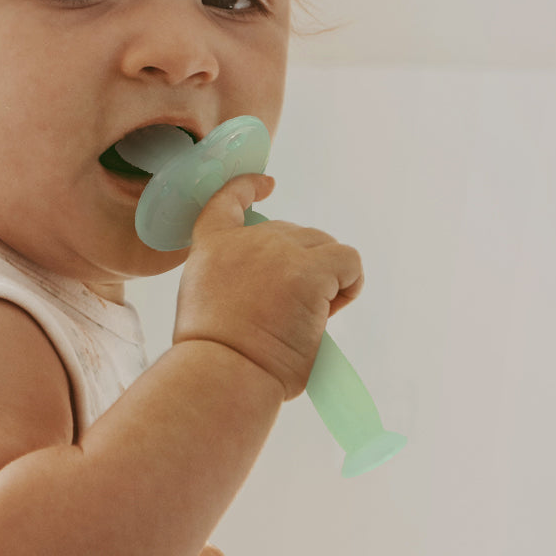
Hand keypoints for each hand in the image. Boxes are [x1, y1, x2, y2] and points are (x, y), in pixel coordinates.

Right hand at [174, 174, 363, 400]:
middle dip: (301, 266)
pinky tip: (334, 308)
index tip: (267, 185)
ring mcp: (280, 252)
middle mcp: (247, 239)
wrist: (222, 371)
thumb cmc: (215, 354)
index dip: (249, 187)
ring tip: (311, 316)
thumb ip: (234, 276)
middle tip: (291, 312)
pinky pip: (348, 261)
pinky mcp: (310, 271)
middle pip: (293, 233)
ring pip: (323, 246)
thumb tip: (274, 289)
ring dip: (325, 276)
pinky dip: (349, 283)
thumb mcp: (205, 298)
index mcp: (212, 243)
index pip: (229, 198)